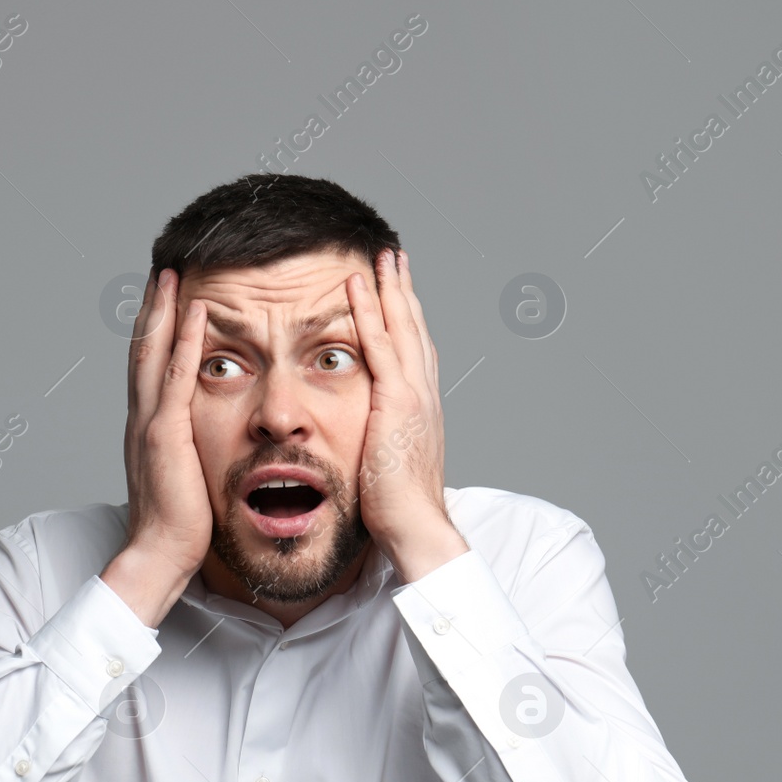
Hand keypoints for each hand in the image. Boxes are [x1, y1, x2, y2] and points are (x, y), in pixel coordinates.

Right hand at [119, 268, 212, 582]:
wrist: (158, 555)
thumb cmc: (178, 527)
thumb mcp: (186, 478)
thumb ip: (190, 453)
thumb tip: (203, 445)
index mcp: (148, 427)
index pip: (149, 367)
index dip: (154, 330)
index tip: (163, 298)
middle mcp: (142, 418)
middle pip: (143, 349)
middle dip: (152, 307)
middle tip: (162, 268)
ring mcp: (151, 423)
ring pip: (153, 353)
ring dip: (162, 310)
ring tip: (171, 272)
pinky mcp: (165, 434)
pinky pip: (177, 377)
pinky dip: (185, 341)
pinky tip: (194, 312)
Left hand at [347, 249, 468, 582]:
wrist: (416, 526)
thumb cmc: (399, 508)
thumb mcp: (389, 464)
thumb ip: (383, 441)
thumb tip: (370, 439)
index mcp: (423, 409)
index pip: (416, 352)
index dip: (409, 318)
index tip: (401, 292)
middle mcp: (424, 394)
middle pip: (415, 329)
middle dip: (405, 291)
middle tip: (396, 257)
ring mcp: (413, 395)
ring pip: (402, 327)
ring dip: (391, 287)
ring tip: (381, 255)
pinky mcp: (396, 402)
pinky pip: (380, 345)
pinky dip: (370, 311)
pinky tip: (357, 285)